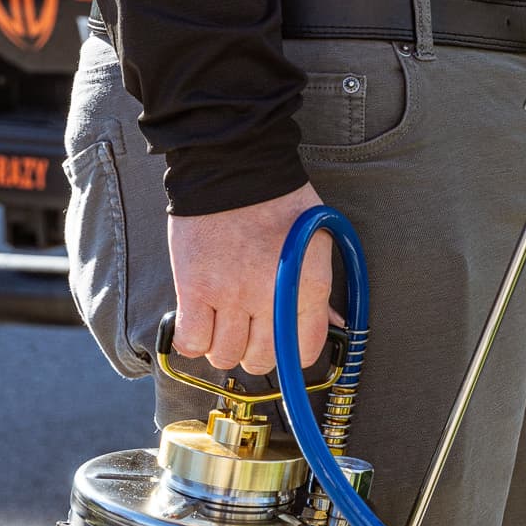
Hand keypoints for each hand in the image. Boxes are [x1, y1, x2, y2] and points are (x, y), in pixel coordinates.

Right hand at [167, 180, 334, 376]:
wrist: (236, 165)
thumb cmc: (281, 201)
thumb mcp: (317, 240)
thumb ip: (320, 290)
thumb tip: (334, 324)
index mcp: (308, 285)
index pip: (305, 351)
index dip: (293, 353)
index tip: (283, 342)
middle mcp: (271, 296)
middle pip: (261, 361)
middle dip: (256, 353)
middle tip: (250, 331)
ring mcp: (231, 295)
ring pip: (224, 356)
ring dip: (224, 347)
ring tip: (224, 323)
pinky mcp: (194, 288)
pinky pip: (191, 342)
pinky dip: (194, 341)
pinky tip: (201, 321)